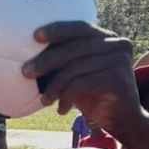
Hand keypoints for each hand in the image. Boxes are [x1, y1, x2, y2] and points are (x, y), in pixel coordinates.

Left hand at [21, 22, 143, 136]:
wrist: (121, 120)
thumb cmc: (94, 95)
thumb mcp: (77, 74)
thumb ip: (65, 60)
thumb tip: (30, 54)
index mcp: (107, 37)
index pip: (79, 28)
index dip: (57, 30)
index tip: (35, 36)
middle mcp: (117, 44)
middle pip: (74, 48)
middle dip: (47, 60)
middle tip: (26, 72)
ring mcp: (120, 61)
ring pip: (75, 68)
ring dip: (54, 86)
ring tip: (44, 100)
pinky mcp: (118, 79)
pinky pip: (82, 83)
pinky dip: (67, 97)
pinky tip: (61, 109)